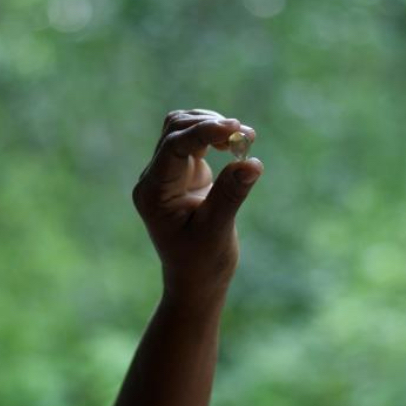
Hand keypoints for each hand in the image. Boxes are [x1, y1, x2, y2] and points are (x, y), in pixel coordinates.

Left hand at [132, 108, 263, 300]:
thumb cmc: (202, 263)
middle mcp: (156, 179)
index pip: (172, 147)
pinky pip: (196, 140)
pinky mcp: (186, 173)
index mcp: (154, 193)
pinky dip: (217, 136)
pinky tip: (236, 145)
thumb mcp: (217, 231)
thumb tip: (252, 162)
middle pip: (175, 129)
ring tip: (245, 138)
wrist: (197, 280)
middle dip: (210, 124)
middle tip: (246, 135)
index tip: (234, 130)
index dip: (202, 132)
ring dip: (213, 125)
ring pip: (183, 128)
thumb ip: (230, 195)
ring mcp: (169, 174)